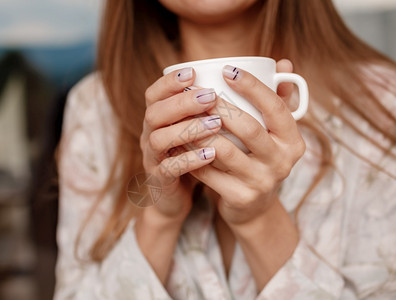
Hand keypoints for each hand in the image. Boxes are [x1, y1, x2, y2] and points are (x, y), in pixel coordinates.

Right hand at [139, 67, 221, 222]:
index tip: (193, 72)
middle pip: (154, 113)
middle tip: (210, 96)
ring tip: (215, 124)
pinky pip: (169, 169)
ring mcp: (153, 159)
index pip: (154, 94)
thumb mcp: (198, 128)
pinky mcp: (160, 181)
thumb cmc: (194, 153)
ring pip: (159, 140)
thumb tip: (244, 81)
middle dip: (182, 102)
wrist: (176, 196)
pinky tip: (211, 154)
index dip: (169, 82)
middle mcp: (151, 135)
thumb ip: (212, 107)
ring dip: (187, 129)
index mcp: (158, 118)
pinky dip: (188, 160)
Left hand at [190, 59, 305, 225]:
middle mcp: (283, 162)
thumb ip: (279, 99)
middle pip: (249, 128)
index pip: (276, 107)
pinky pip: (209, 172)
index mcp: (293, 141)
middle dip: (220, 106)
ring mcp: (262, 182)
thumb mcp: (275, 132)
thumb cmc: (260, 158)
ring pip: (224, 150)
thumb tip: (282, 63)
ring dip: (200, 130)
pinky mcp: (241, 198)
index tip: (227, 69)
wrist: (253, 206)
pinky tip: (179, 141)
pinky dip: (191, 155)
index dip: (252, 86)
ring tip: (183, 114)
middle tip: (198, 91)